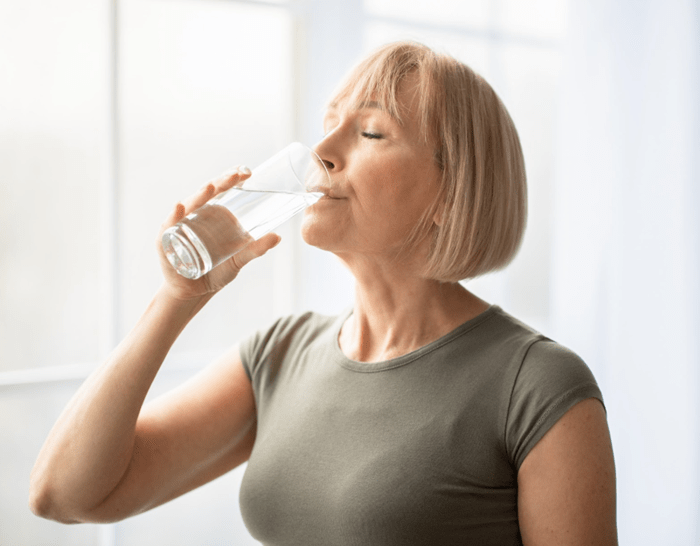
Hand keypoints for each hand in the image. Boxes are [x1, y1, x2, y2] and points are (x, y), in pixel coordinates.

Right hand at [156, 166, 280, 300]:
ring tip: (210, 188)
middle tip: (236, 175)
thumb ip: (255, 248)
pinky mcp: (167, 241)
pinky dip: (174, 217)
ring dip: (199, 196)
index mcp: (212, 214)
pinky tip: (179, 209)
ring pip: (189, 206)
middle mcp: (195, 215)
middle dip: (220, 183)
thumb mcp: (239, 259)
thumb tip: (277, 237)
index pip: (221, 190)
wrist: (196, 292)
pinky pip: (169, 226)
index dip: (232, 179)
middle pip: (206, 194)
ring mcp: (180, 226)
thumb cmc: (217, 271)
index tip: (247, 171)